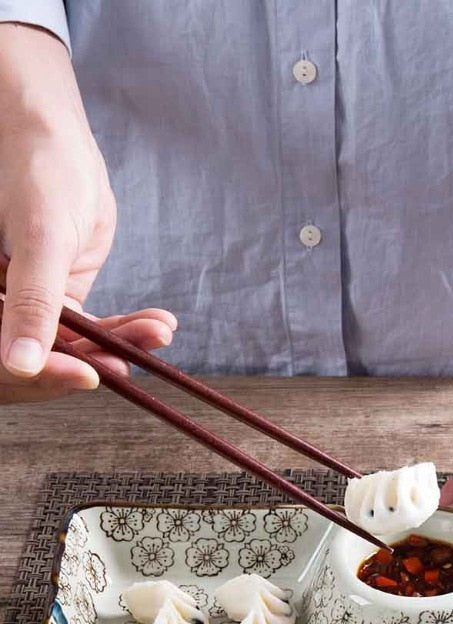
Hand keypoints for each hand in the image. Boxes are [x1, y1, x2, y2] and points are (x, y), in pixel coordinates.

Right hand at [0, 23, 173, 400]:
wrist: (59, 141)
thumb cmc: (37, 173)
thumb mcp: (39, 239)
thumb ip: (33, 303)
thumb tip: (22, 365)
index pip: (4, 359)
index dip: (43, 373)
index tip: (88, 375)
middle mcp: (1, 309)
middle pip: (40, 363)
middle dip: (86, 362)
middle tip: (126, 363)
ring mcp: (31, 308)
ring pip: (73, 348)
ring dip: (118, 345)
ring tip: (158, 333)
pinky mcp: (61, 300)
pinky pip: (92, 329)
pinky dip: (126, 330)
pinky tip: (159, 325)